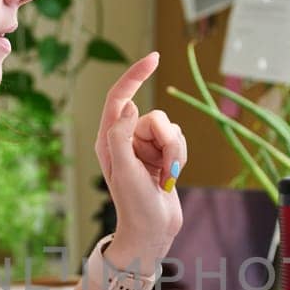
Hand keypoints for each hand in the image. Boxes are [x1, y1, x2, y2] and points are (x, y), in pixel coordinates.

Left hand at [95, 53, 185, 264]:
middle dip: (167, 141)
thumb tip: (131, 106)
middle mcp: (126, 139)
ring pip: (172, 129)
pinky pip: (180, 141)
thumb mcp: (123, 168)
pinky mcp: (162, 156)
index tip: (154, 58)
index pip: (121, 96)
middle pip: (156, 117)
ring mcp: (145, 148)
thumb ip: (122, 134)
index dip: (136, 75)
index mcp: (109, 138)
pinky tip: (170, 178)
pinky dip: (180, 159)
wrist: (152, 232)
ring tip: (165, 178)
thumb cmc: (134, 205)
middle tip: (163, 169)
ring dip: (175, 153)